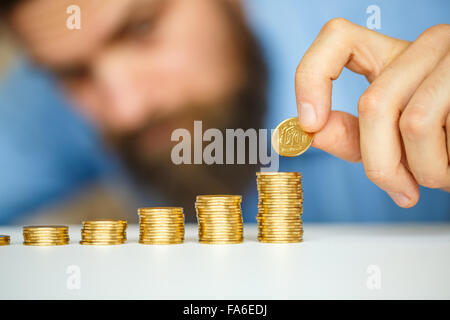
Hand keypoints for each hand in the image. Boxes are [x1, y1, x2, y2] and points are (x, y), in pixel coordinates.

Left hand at [295, 18, 449, 207]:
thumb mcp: (390, 139)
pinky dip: (448, 164)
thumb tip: (312, 133)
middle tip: (398, 188)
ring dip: (423, 170)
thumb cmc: (442, 145)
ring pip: (414, 121)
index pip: (338, 38)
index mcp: (391, 58)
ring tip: (440, 174)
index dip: (312, 76)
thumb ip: (351, 135)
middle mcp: (425, 47)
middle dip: (380, 163)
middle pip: (374, 103)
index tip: (308, 122)